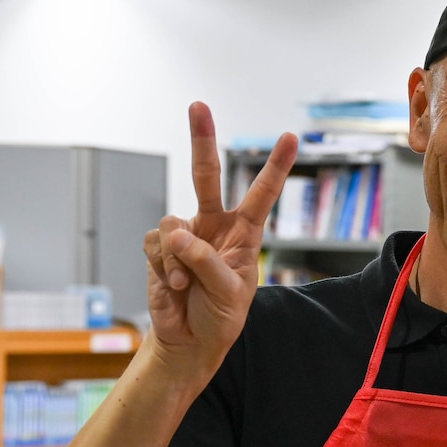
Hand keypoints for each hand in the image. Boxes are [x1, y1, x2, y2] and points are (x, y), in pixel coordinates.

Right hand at [144, 103, 296, 377]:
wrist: (189, 340)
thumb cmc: (220, 316)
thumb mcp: (229, 294)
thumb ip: (207, 262)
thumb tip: (179, 235)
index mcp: (244, 233)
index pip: (262, 194)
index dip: (276, 166)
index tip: (291, 137)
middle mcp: (214, 226)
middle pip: (206, 175)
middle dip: (201, 139)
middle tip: (198, 105)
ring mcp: (185, 235)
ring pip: (173, 225)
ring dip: (178, 258)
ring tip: (187, 285)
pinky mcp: (159, 249)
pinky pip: (155, 245)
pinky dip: (163, 267)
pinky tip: (173, 286)